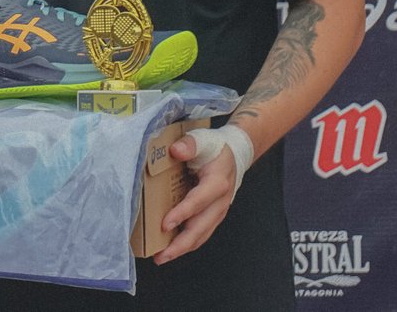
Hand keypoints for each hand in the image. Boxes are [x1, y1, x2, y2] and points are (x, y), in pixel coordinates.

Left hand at [154, 126, 251, 264]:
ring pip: (202, 234)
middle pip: (201, 227)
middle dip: (181, 244)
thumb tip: (175, 150)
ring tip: (162, 257)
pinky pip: (201, 232)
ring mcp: (218, 210)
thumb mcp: (202, 140)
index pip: (198, 201)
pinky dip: (187, 243)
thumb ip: (189, 145)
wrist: (234, 154)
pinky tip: (171, 248)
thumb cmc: (214, 148)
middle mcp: (220, 201)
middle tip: (161, 255)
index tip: (164, 224)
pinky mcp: (214, 215)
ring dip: (182, 248)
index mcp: (217, 182)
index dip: (182, 214)